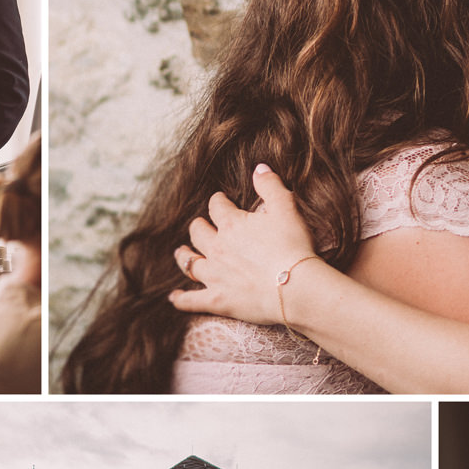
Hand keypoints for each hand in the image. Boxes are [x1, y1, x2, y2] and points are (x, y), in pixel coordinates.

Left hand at [169, 164, 316, 324]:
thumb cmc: (293, 247)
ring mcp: (214, 275)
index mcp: (231, 224)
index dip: (219, 202)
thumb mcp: (286, 209)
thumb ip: (270, 186)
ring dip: (183, 256)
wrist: (295, 287)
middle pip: (198, 232)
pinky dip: (180, 299)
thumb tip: (259, 168)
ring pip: (189, 262)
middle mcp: (216, 248)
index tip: (221, 201)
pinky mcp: (217, 300)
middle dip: (199, 227)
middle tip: (201, 226)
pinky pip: (190, 300)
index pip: (217, 206)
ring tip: (181, 253)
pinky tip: (173, 297)